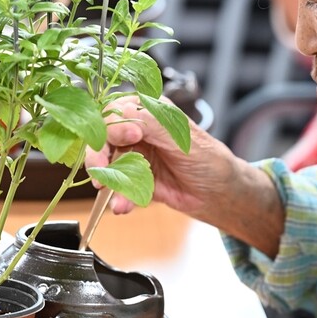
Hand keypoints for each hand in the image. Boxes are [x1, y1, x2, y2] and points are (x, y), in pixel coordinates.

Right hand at [88, 96, 237, 219]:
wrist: (217, 193)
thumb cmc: (207, 157)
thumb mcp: (181, 136)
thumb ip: (152, 123)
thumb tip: (124, 115)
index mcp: (148, 111)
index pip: (116, 111)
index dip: (115, 124)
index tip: (130, 137)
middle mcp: (136, 131)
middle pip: (103, 139)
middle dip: (99, 155)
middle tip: (101, 170)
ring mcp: (134, 156)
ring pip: (107, 165)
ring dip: (107, 181)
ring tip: (112, 194)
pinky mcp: (134, 180)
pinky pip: (117, 187)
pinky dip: (117, 197)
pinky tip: (123, 206)